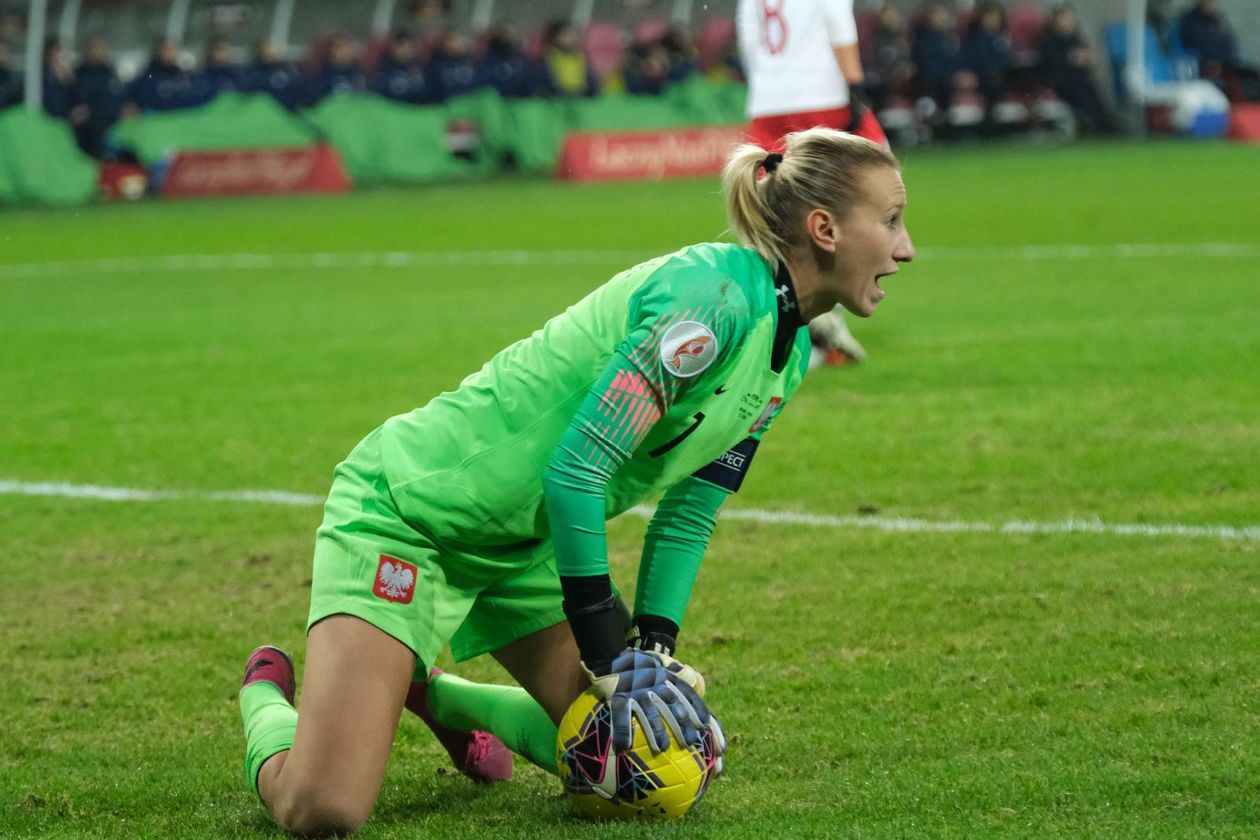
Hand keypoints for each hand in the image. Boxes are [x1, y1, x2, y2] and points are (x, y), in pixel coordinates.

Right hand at [583, 648, 721, 755]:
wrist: (611, 654)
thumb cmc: (639, 665)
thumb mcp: (661, 666)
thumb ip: (676, 674)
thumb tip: (694, 681)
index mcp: (667, 677)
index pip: (686, 692)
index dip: (697, 708)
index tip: (705, 723)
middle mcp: (655, 683)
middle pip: (673, 705)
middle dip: (683, 724)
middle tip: (690, 742)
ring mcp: (637, 690)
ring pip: (650, 712)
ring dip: (657, 730)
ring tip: (662, 748)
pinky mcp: (618, 695)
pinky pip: (620, 715)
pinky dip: (622, 730)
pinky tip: (624, 746)